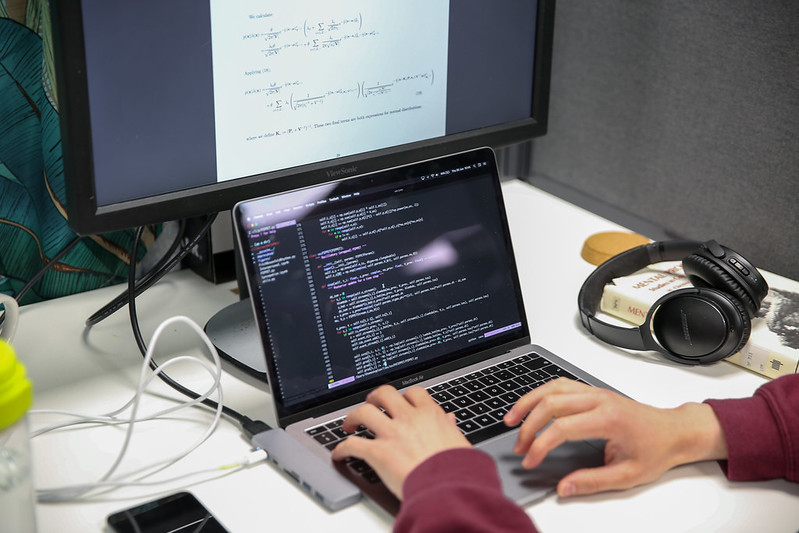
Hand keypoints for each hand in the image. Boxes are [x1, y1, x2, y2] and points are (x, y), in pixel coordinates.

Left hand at [330, 385, 470, 499]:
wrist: (449, 488)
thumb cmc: (458, 469)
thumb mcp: (458, 442)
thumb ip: (449, 427)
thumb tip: (449, 419)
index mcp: (430, 414)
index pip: (413, 393)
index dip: (403, 396)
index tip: (399, 402)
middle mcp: (409, 418)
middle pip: (384, 394)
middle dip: (374, 397)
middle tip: (371, 405)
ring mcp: (392, 434)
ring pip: (364, 412)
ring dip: (353, 416)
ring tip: (350, 424)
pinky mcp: (378, 453)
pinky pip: (352, 445)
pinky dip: (342, 448)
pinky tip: (339, 454)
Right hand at [503, 378, 727, 497]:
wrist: (674, 431)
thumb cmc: (655, 450)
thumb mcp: (628, 475)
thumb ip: (593, 482)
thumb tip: (564, 487)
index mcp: (608, 418)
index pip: (562, 428)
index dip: (540, 445)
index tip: (530, 460)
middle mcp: (598, 399)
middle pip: (551, 403)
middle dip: (528, 426)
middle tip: (519, 446)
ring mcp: (594, 391)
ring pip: (551, 387)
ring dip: (528, 402)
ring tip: (511, 419)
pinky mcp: (591, 391)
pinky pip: (559, 384)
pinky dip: (540, 393)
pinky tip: (530, 406)